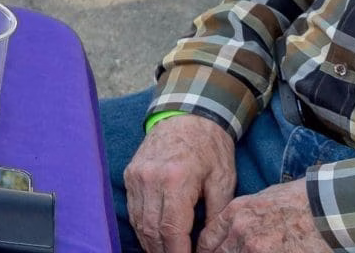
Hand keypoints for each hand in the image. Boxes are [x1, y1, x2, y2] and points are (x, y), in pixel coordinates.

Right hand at [126, 113, 237, 252]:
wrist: (189, 115)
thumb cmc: (211, 148)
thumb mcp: (224, 181)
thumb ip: (216, 215)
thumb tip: (208, 245)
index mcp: (176, 180)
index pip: (172, 230)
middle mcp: (150, 179)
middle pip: (151, 230)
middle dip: (163, 252)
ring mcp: (137, 176)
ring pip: (138, 222)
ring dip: (150, 243)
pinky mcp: (130, 174)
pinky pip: (133, 209)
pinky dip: (142, 226)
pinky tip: (154, 236)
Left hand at [194, 179, 319, 252]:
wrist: (328, 208)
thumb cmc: (298, 202)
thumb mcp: (260, 200)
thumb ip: (240, 218)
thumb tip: (229, 234)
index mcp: (235, 213)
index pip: (207, 240)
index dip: (206, 252)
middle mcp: (240, 231)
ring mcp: (255, 248)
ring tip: (253, 252)